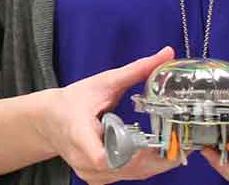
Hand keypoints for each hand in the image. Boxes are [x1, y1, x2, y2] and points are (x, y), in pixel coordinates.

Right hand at [33, 46, 181, 184]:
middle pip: (125, 167)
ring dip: (154, 163)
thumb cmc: (73, 102)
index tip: (149, 143)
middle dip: (155, 155)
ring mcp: (89, 172)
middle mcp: (83, 159)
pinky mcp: (97, 178)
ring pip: (130, 175)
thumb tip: (165, 54)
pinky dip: (145, 167)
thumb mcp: (103, 82)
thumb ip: (135, 70)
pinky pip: (127, 177)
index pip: (100, 156)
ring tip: (174, 146)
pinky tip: (158, 154)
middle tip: (178, 141)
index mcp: (79, 133)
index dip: (128, 153)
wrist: (50, 121)